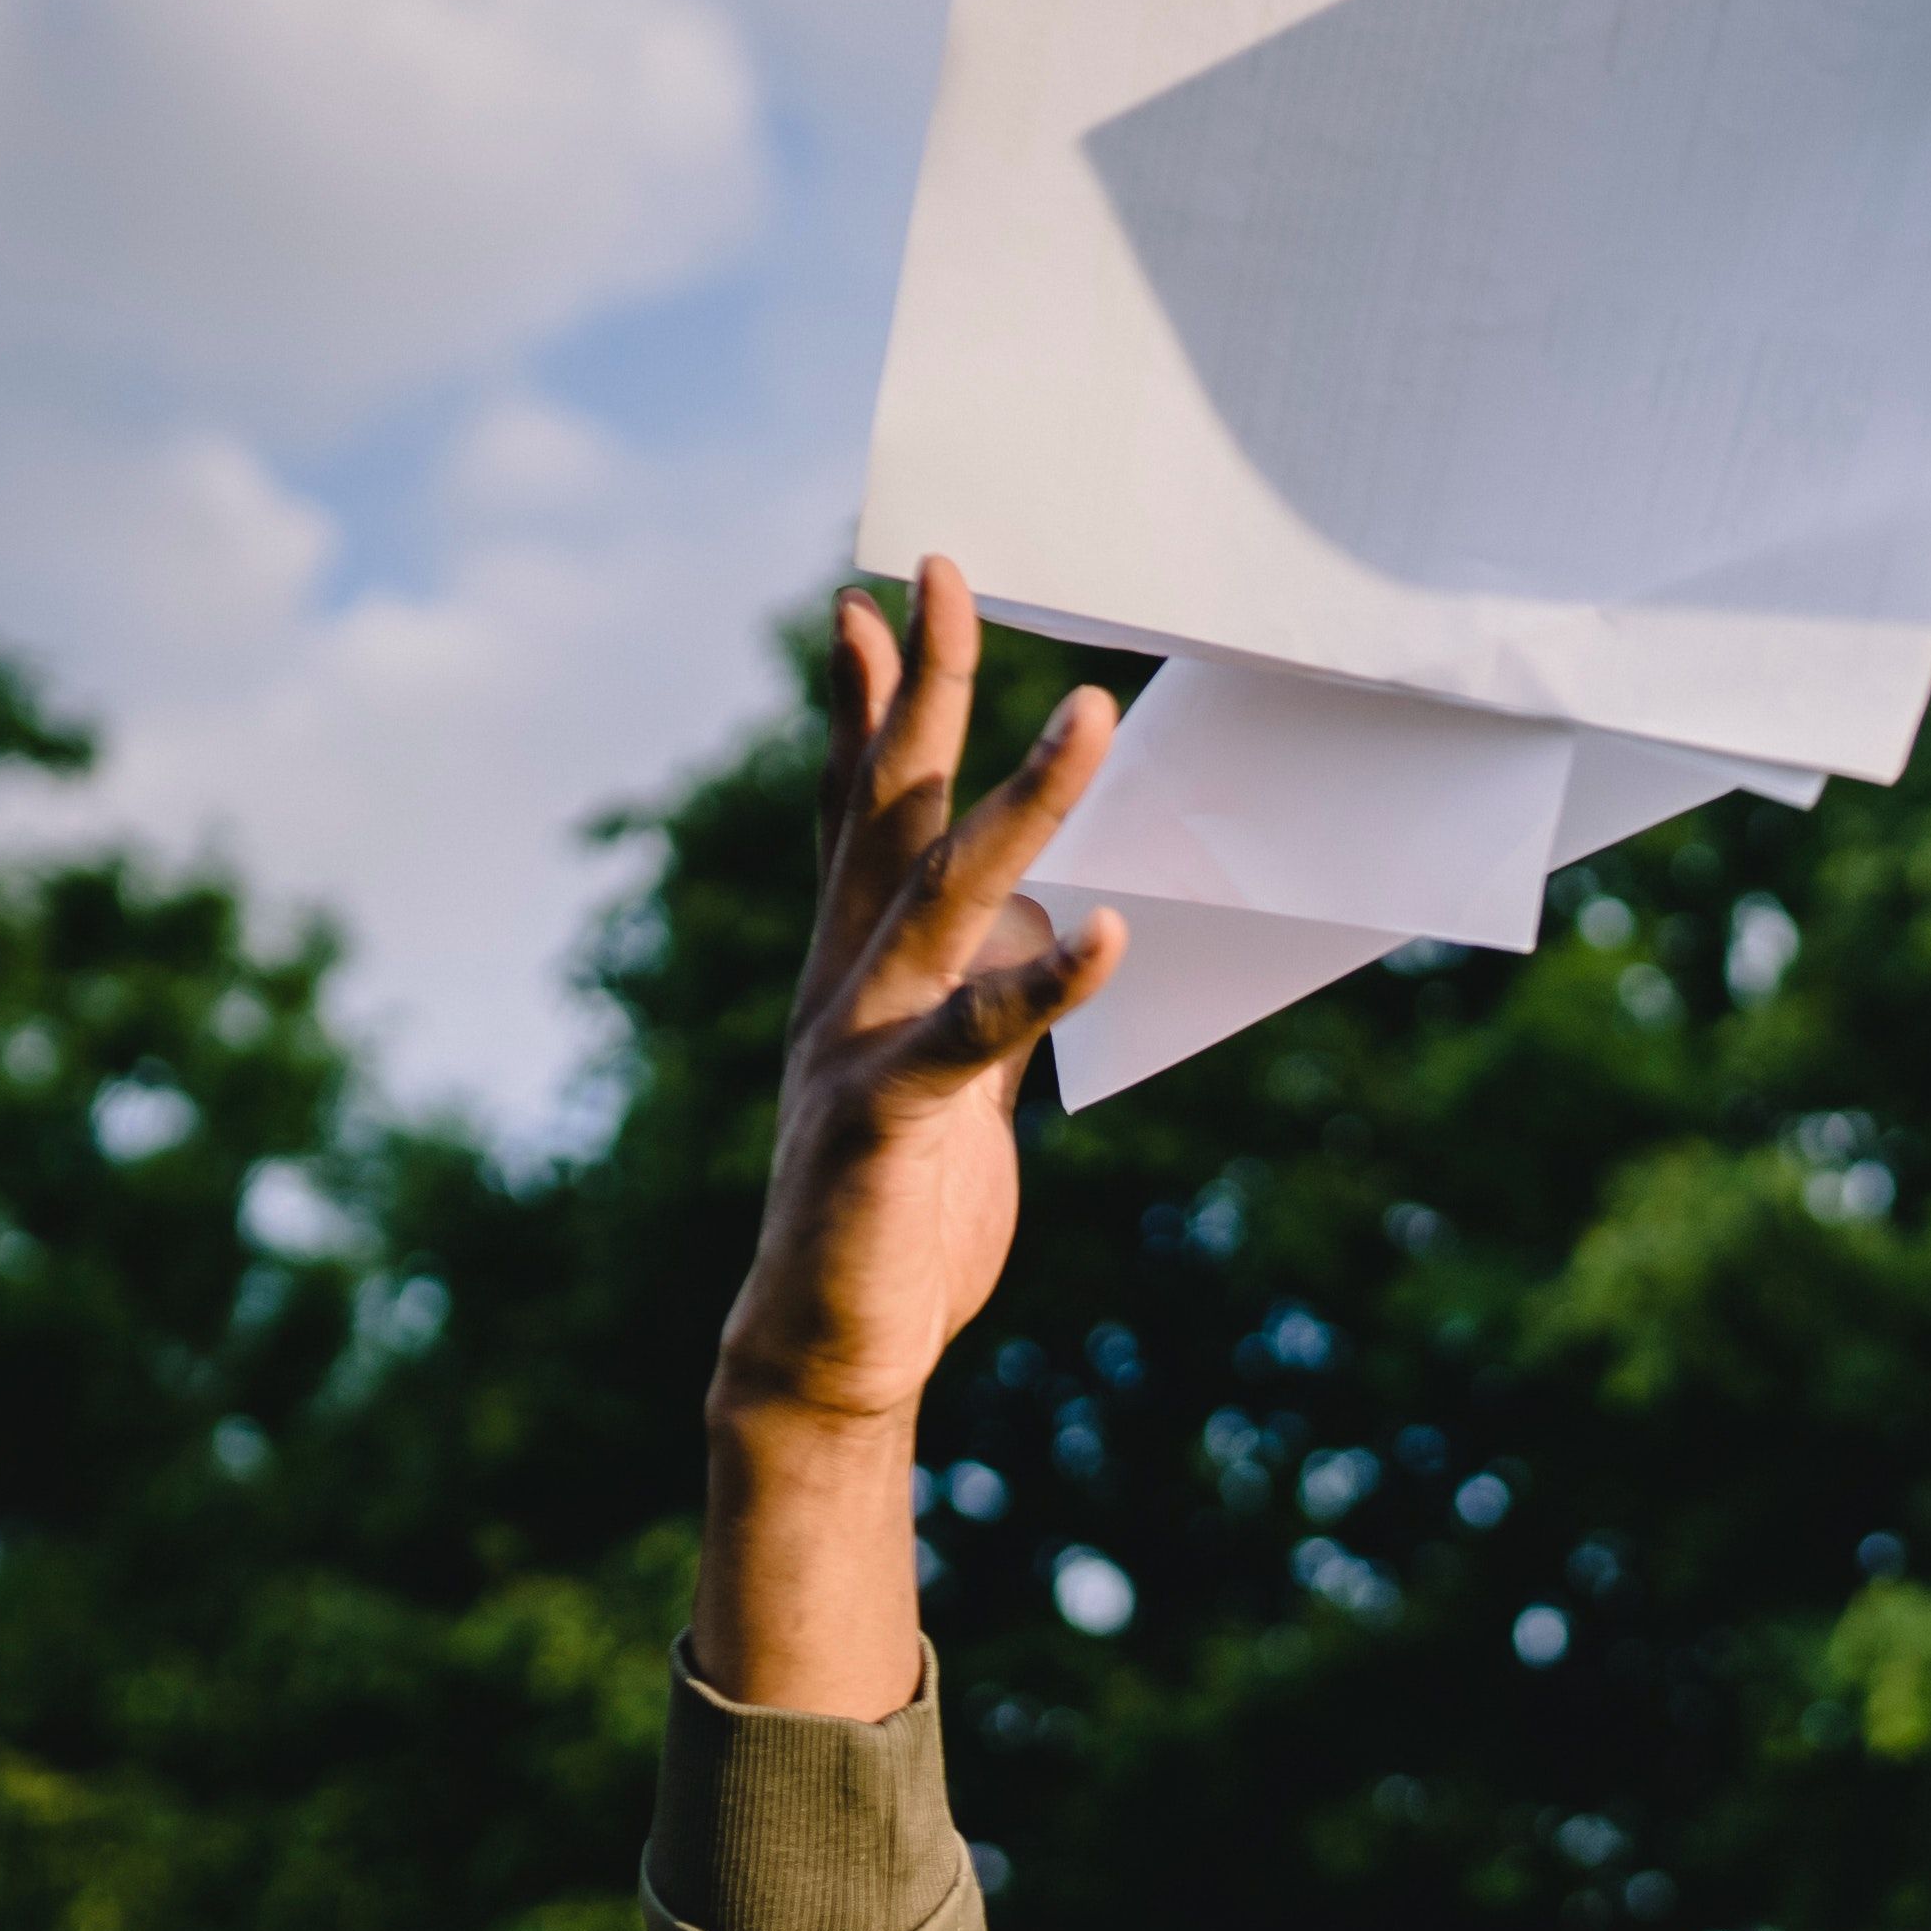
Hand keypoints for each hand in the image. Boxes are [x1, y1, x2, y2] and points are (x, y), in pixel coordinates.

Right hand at [690, 558, 1124, 1710]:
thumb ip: (983, 991)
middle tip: (945, 577)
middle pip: (891, 813)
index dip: (870, 709)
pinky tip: (1106, 934)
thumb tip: (1037, 911)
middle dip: (922, 692)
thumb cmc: (892, 1216)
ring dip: (1016, 802)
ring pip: (941, 896)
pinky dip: (1038, 986)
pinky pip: (972, 1041)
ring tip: (1086, 713)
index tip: (876, 605)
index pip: (860, 813)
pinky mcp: (888, 1120)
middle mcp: (845, 984)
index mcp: (856, 970)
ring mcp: (858, 1044)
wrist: (824, 1353)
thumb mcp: (950, 1081)